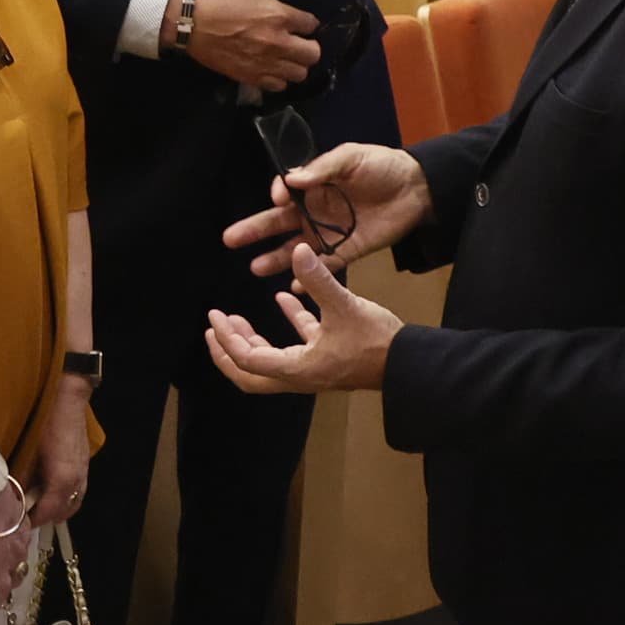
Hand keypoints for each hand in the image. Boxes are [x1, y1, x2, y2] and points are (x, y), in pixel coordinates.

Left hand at [31, 388, 90, 526]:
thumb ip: (23, 475)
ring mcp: (83, 472)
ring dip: (59, 509)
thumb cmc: (44, 421)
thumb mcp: (28, 450)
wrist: (66, 398)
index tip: (19, 523)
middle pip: (64, 511)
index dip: (33, 520)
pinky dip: (67, 497)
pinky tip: (52, 492)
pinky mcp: (84, 465)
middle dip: (47, 518)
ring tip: (40, 508)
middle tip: (28, 518)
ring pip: (74, 502)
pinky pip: (78, 490)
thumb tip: (14, 493)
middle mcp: (76, 479)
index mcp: (61, 478)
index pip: (48, 512)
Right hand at [184, 0, 319, 89]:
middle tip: (300, 42)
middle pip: (312, 54)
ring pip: (298, 74)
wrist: (188, 20)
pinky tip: (273, 70)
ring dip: (296, 65)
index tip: (301, 22)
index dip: (308, 22)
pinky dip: (279, 79)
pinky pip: (277, 86)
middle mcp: (278, 43)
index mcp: (280, 16)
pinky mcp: (249, 76)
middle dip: (310, 47)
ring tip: (288, 58)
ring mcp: (264, 63)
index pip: (311, 24)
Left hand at [204, 244, 403, 393]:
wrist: (410, 363)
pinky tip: (283, 298)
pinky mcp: (330, 357)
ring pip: (271, 361)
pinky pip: (300, 343)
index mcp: (297, 369)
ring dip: (251, 341)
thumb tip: (298, 250)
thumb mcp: (345, 306)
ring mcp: (315, 368)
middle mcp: (301, 374)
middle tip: (214, 328)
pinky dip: (287, 324)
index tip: (215, 317)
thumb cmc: (377, 342)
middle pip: (250, 375)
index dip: (227, 339)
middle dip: (227, 353)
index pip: (247, 359)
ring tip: (237, 318)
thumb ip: (318, 279)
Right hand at [223, 140, 431, 267]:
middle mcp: (315, 210)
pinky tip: (294, 285)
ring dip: (276, 258)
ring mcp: (330, 232)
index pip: (285, 193)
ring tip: (255, 268)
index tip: (277, 198)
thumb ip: (322, 168)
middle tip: (230, 239)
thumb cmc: (382, 165)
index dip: (277, 196)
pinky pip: (325, 266)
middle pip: (280, 222)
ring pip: (296, 248)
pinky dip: (310, 276)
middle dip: (255, 231)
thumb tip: (291, 180)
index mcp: (314, 185)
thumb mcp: (351, 157)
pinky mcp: (348, 250)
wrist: (417, 187)